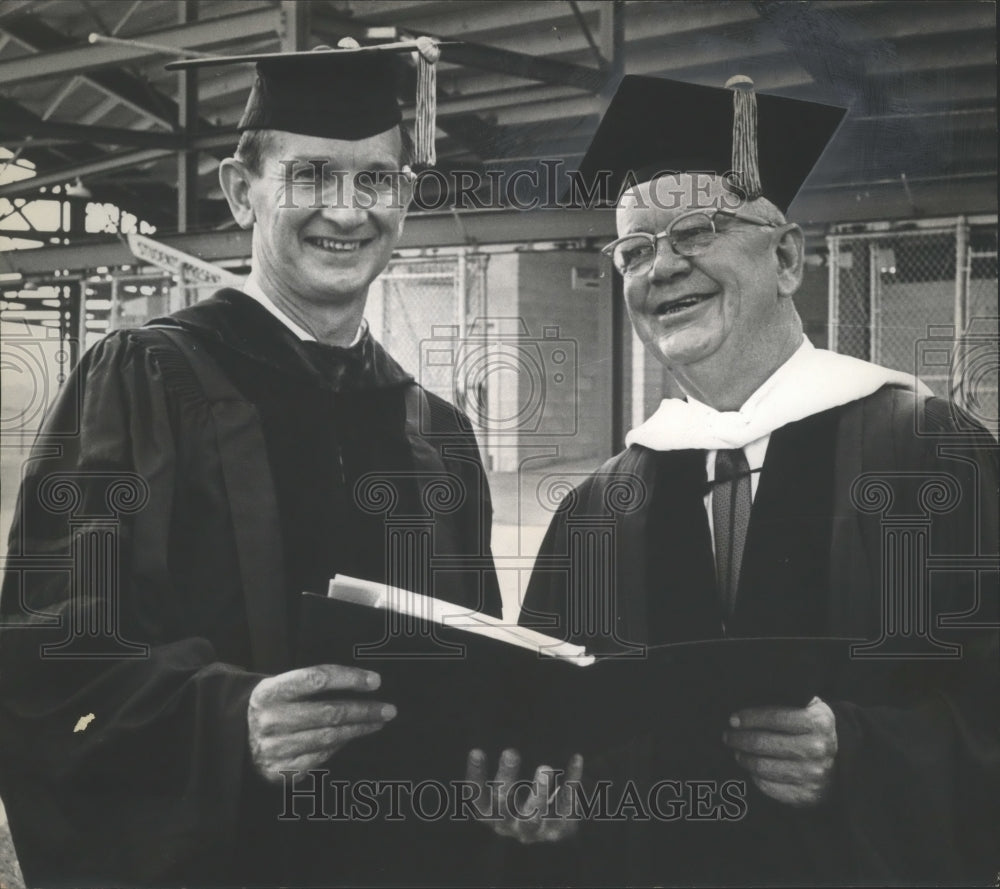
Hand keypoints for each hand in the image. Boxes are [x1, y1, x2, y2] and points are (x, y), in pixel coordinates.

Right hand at [247, 664, 395, 783]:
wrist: (236, 737)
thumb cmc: (274, 705)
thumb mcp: (282, 686)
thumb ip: (315, 684)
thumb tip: (365, 684)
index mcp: (270, 692)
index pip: (317, 679)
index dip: (349, 678)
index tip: (376, 681)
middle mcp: (269, 720)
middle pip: (328, 712)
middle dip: (364, 710)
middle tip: (388, 709)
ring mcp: (273, 749)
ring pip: (329, 737)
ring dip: (359, 729)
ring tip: (377, 722)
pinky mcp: (278, 772)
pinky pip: (320, 757)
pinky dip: (340, 745)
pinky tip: (352, 736)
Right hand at [465, 747, 582, 843]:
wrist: (548, 829)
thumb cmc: (519, 799)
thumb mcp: (505, 788)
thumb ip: (505, 771)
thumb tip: (502, 749)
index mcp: (490, 814)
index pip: (477, 797)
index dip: (476, 776)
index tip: (476, 750)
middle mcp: (508, 826)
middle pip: (504, 805)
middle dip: (507, 778)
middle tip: (510, 752)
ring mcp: (532, 831)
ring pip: (533, 815)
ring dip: (538, 792)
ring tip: (545, 768)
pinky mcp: (557, 831)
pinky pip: (565, 807)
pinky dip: (571, 782)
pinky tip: (576, 760)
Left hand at [723, 696, 836, 806]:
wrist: (841, 763)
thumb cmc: (813, 729)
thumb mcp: (809, 708)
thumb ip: (786, 701)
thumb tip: (749, 696)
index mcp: (818, 722)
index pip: (774, 717)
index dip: (749, 718)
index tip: (732, 719)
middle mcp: (818, 748)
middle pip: (763, 743)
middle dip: (739, 739)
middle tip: (728, 736)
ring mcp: (814, 774)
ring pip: (763, 767)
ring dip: (744, 758)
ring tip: (737, 751)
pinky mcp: (807, 795)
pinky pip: (769, 787)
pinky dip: (755, 777)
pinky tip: (751, 768)